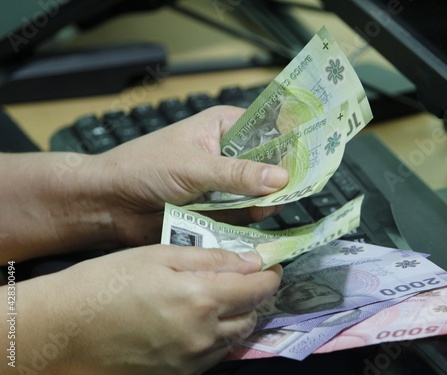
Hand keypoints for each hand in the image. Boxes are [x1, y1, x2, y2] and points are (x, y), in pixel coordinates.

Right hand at [14, 246, 281, 374]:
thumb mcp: (160, 255)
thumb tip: (252, 260)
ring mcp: (192, 360)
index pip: (258, 288)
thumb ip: (212, 258)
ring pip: (236, 338)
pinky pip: (214, 355)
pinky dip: (219, 336)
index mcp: (202, 299)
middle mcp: (204, 335)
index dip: (270, 274)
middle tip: (244, 279)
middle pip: (252, 316)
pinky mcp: (179, 374)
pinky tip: (201, 322)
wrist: (65, 329)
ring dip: (239, 317)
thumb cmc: (109, 281)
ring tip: (223, 299)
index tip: (271, 265)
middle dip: (255, 295)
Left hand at [94, 106, 288, 246]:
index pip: (269, 132)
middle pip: (269, 168)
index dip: (291, 146)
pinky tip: (240, 225)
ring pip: (259, 196)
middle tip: (285, 194)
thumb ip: (237, 175)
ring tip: (255, 211)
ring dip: (259, 206)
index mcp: (225, 127)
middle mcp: (229, 155)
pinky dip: (243, 223)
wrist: (110, 203)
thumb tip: (281, 179)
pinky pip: (242, 217)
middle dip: (277, 183)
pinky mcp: (216, 211)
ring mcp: (224, 185)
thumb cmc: (144, 168)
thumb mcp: (194, 167)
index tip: (312, 162)